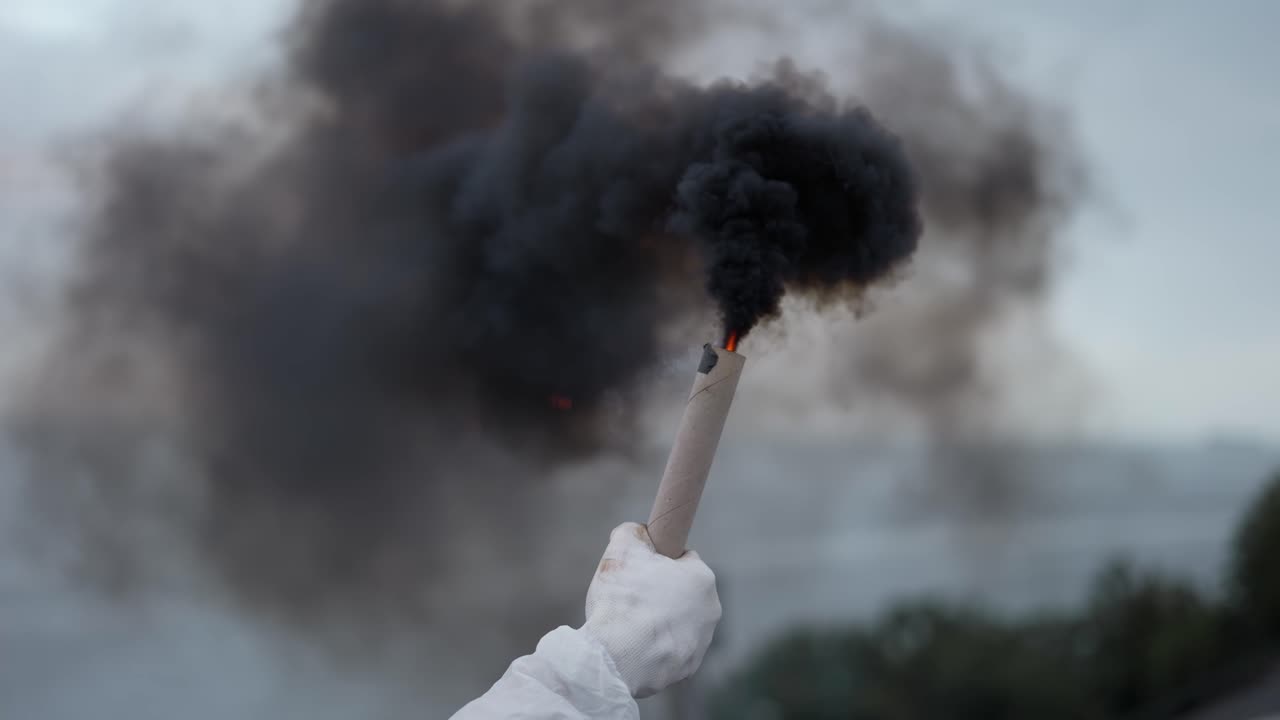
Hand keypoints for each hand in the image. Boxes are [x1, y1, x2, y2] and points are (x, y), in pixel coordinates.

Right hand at [581, 522, 720, 697]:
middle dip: (660, 592)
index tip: (641, 569)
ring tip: (630, 624)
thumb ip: (633, 532)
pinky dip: (656, 647)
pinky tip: (635, 646)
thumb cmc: (622, 600)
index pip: (683, 559)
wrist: (615, 658)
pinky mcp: (688, 668)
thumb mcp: (621, 547)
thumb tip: (637, 532)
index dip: (658, 561)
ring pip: (679, 622)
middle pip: (682, 592)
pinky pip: (671, 650)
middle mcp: (711, 610)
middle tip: (632, 596)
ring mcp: (701, 642)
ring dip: (660, 621)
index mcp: (702, 578)